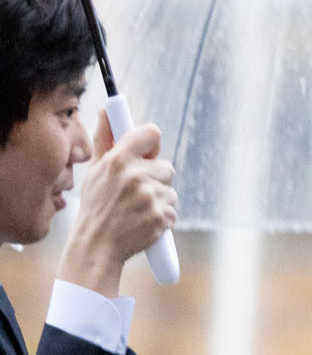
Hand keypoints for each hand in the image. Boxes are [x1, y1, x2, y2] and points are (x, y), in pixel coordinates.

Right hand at [60, 113, 175, 293]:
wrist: (97, 246)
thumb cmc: (95, 205)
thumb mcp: (94, 169)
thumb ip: (104, 138)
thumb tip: (107, 108)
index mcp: (118, 159)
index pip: (151, 133)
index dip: (153, 143)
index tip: (148, 154)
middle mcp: (136, 176)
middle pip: (166, 167)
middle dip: (156, 178)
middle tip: (137, 193)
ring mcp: (150, 197)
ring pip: (171, 191)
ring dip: (160, 200)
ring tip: (138, 210)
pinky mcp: (161, 217)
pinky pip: (172, 211)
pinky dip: (162, 218)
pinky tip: (144, 223)